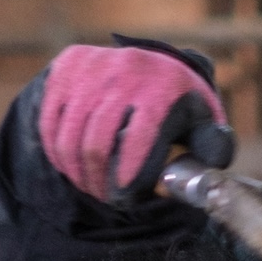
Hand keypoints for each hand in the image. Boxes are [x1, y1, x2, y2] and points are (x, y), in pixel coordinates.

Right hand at [38, 43, 232, 205]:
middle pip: (98, 141)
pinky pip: (51, 116)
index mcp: (164, 86)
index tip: (124, 198)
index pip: (138, 139)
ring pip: (70, 133)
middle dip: (98, 179)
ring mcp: (95, 64)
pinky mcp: (70, 64)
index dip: (128, 175)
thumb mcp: (205, 122)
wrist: (155, 62)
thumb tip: (197, 173)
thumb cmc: (181, 104)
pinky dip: (55, 148)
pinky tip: (68, 165)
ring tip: (87, 186)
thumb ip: (210, 147)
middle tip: (104, 198)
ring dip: (76, 170)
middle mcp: (128, 69)